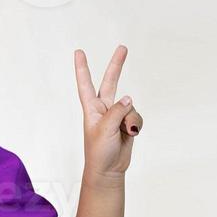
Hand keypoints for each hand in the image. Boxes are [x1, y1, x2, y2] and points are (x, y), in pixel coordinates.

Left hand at [74, 44, 141, 178]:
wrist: (109, 169)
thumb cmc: (99, 151)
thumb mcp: (104, 129)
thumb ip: (117, 111)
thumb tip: (128, 98)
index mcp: (91, 108)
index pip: (85, 84)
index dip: (82, 68)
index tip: (78, 52)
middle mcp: (103, 108)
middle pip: (110, 82)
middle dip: (117, 65)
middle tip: (123, 48)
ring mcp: (116, 115)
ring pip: (130, 106)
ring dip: (131, 119)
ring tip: (124, 132)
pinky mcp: (127, 122)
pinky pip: (137, 116)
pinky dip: (137, 124)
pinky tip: (131, 134)